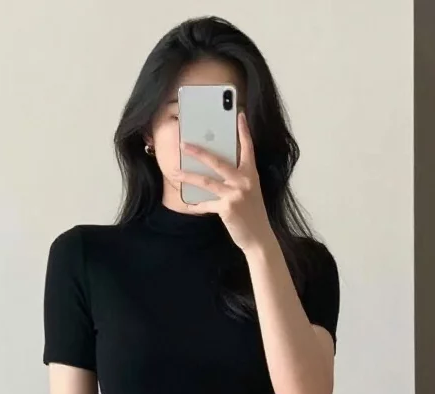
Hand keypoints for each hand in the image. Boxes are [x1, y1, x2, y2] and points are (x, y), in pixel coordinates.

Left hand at [176, 110, 273, 254]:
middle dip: (198, 151)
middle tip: (184, 144)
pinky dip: (196, 204)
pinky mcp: (227, 208)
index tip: (240, 115)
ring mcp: (235, 194)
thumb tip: (215, 170)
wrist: (259, 237)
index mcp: (251, 174)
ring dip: (188, 176)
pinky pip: (206, 204)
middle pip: (217, 161)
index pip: (248, 148)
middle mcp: (244, 181)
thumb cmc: (252, 214)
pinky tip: (187, 204)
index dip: (244, 131)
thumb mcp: (249, 192)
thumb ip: (237, 179)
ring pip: (206, 181)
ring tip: (175, 172)